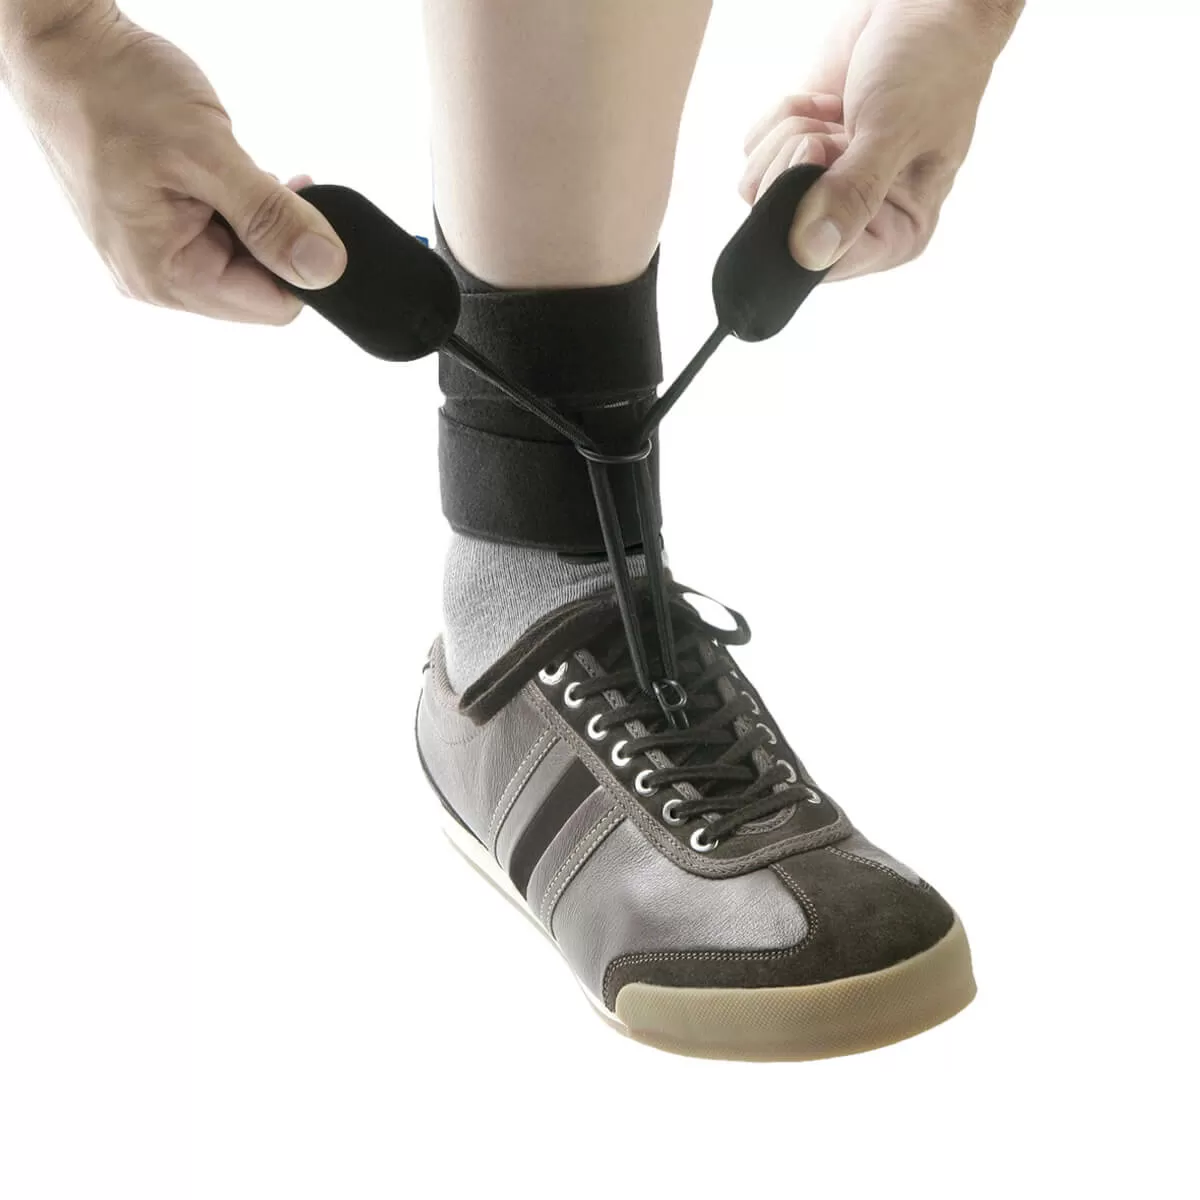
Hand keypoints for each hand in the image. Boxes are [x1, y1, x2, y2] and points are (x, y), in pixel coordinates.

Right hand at [4, 3, 345, 322]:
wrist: (62, 48)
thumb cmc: (114, 91)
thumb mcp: (208, 154)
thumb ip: (271, 218)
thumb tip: (327, 269)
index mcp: (166, 277)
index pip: (274, 306)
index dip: (303, 263)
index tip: (304, 209)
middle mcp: (154, 280)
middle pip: (258, 288)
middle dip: (276, 238)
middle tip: (267, 180)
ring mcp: (151, 257)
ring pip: (241, 261)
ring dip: (255, 219)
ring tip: (233, 170)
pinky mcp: (154, 232)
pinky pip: (217, 238)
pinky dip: (234, 208)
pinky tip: (224, 173)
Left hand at [740, 0, 1021, 280]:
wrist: (926, 5)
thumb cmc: (933, 67)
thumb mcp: (892, 131)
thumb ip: (851, 194)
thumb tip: (809, 253)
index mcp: (897, 233)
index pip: (824, 265)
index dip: (802, 220)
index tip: (819, 162)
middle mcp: (857, 222)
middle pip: (779, 229)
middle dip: (797, 168)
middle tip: (835, 132)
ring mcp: (824, 188)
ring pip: (761, 189)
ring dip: (789, 137)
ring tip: (837, 114)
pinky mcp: (798, 154)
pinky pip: (756, 155)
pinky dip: (781, 117)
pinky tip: (824, 101)